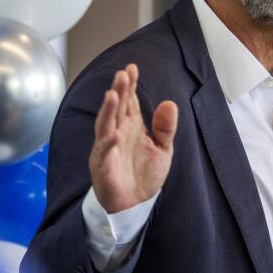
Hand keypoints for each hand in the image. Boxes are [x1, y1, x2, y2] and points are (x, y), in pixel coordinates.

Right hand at [88, 64, 178, 212]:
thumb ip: (165, 127)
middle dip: (118, 91)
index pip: (128, 101)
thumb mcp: (163, 149)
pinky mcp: (103, 167)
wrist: (135, 204)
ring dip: (108, 111)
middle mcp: (117, 133)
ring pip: (105, 126)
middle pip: (116, 108)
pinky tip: (115, 135)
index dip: (129, 85)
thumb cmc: (145, 174)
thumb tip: (170, 103)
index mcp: (131, 126)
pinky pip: (105, 153)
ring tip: (112, 95)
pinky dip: (108, 144)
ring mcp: (108, 149)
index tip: (132, 68)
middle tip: (122, 74)